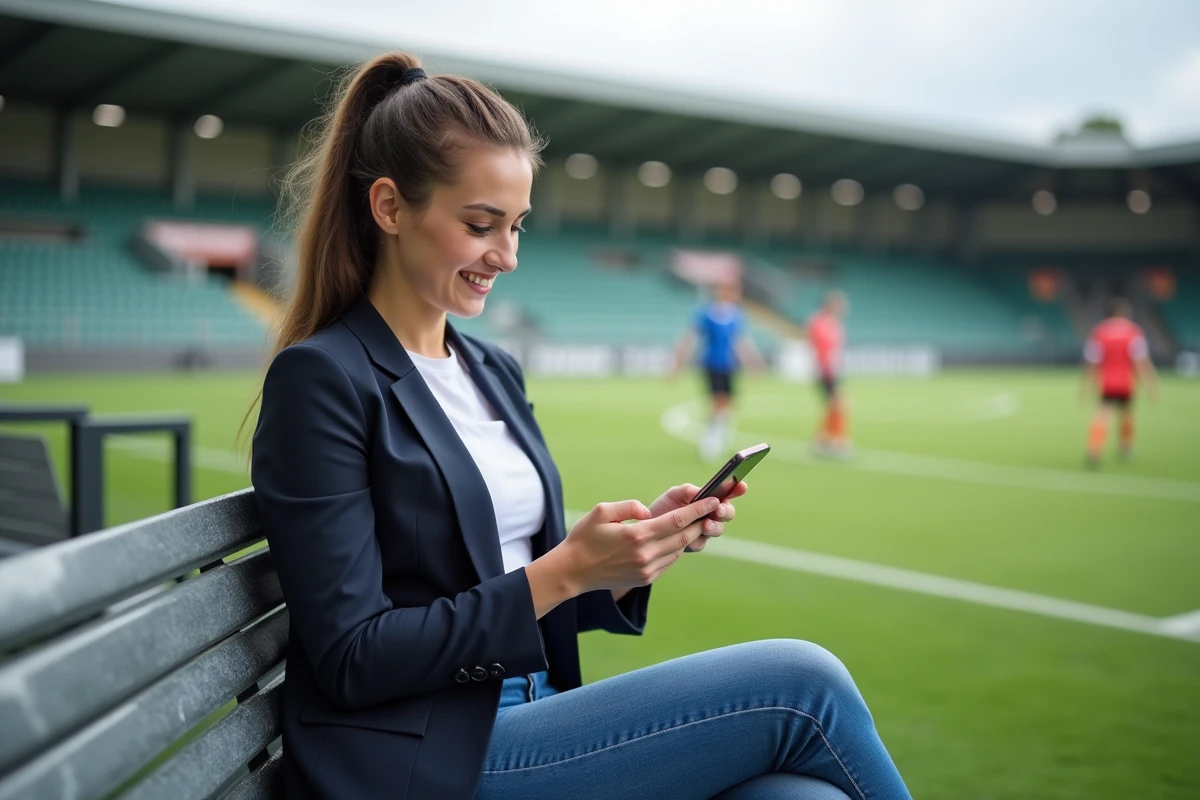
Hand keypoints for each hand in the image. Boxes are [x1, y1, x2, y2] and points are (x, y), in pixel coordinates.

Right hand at [559, 496, 720, 591]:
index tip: (713, 501)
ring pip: (678, 550)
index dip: (698, 510)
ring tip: (698, 523)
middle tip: (713, 510)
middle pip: (684, 536)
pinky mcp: (645, 579)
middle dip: (700, 522)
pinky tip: (676, 539)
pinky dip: (675, 549)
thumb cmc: (585, 538)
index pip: (677, 520)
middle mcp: (646, 555)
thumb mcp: (602, 512)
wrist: (573, 571)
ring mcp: (647, 570)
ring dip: (690, 536)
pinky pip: (668, 561)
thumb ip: (629, 506)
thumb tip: (649, 511)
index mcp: (637, 535)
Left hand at [648, 482, 745, 551]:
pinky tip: (690, 539)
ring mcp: (704, 529)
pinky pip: (701, 542)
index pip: (727, 493)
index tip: (741, 486)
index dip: (737, 489)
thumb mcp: (674, 495)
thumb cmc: (663, 508)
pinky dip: (697, 539)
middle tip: (718, 510)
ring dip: (714, 527)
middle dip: (725, 511)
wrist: (647, 529)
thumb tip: (701, 492)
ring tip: (705, 525)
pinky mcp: (695, 543)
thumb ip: (688, 491)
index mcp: (707, 498)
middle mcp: (710, 513)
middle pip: (727, 513)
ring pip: (718, 529)